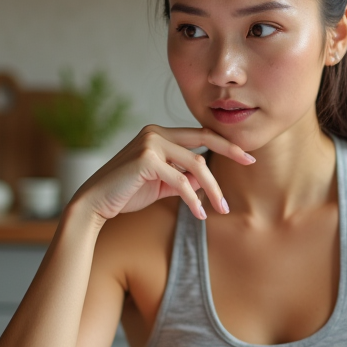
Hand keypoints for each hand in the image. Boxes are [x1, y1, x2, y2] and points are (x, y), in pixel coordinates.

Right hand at [69, 126, 254, 222]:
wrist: (95, 203)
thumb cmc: (126, 193)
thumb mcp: (161, 184)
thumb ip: (183, 179)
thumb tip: (207, 180)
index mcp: (159, 133)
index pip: (199, 133)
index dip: (225, 143)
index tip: (246, 155)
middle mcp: (155, 132)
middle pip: (203, 141)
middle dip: (230, 152)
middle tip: (251, 163)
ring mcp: (150, 143)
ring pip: (196, 164)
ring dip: (213, 188)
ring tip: (223, 208)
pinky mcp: (146, 160)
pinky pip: (181, 182)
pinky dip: (194, 199)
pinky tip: (200, 213)